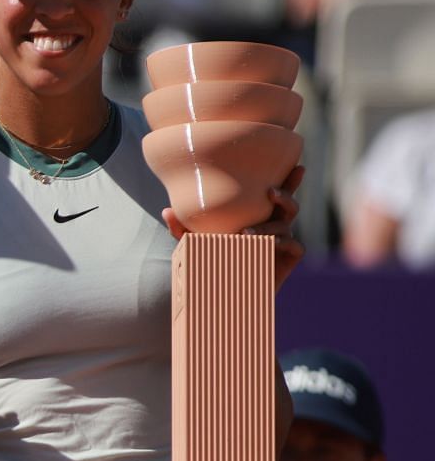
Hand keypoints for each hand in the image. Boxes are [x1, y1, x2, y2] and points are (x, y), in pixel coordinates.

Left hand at [158, 164, 304, 287]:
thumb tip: (166, 211)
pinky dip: (281, 242)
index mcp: (257, 215)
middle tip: (269, 191)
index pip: (273, 194)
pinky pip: (292, 245)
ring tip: (246, 233)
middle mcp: (274, 224)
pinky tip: (267, 245)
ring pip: (286, 224)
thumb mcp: (195, 245)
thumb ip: (182, 229)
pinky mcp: (289, 257)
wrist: (225, 296)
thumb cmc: (212, 264)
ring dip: (269, 226)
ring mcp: (283, 240)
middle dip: (286, 193)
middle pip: (288, 203)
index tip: (294, 164)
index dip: (286, 179)